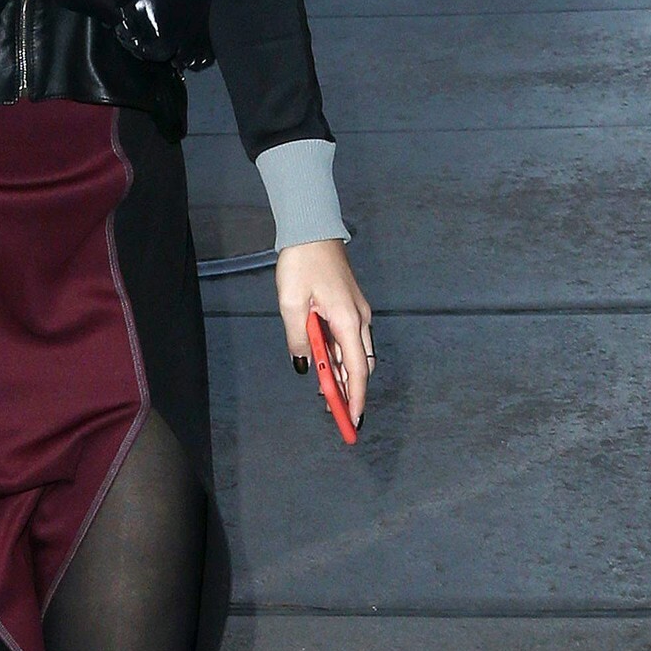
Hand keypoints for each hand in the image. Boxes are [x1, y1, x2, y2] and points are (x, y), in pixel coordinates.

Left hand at [275, 240, 373, 427]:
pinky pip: (349, 340)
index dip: (354, 397)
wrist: (313, 230)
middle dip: (349, 390)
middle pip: (359, 365)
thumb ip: (299, 338)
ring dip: (343, 374)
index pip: (356, 369)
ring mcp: (357, 312)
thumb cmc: (302, 263)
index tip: (351, 420)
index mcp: (348, 320)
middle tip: (333, 411)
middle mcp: (359, 319)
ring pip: (355, 353)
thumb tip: (305, 364)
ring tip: (326, 393)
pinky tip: (326, 365)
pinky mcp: (349, 306)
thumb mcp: (291, 303)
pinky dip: (340, 357)